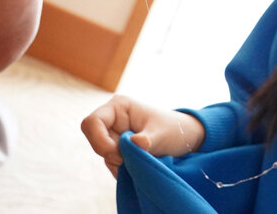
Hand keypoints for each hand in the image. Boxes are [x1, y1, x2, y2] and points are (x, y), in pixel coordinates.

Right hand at [81, 95, 204, 177]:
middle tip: (134, 159)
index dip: (99, 141)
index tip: (119, 155)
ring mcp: (114, 135)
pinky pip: (113, 164)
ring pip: (105, 156)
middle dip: (113, 155)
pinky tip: (141, 164)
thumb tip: (134, 143)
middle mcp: (112, 120)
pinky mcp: (118, 150)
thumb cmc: (174, 129)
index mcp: (119, 107)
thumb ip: (147, 140)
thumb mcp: (162, 134)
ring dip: (122, 163)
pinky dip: (125, 169)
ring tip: (145, 159)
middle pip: (96, 142)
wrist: (184, 139)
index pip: (91, 122)